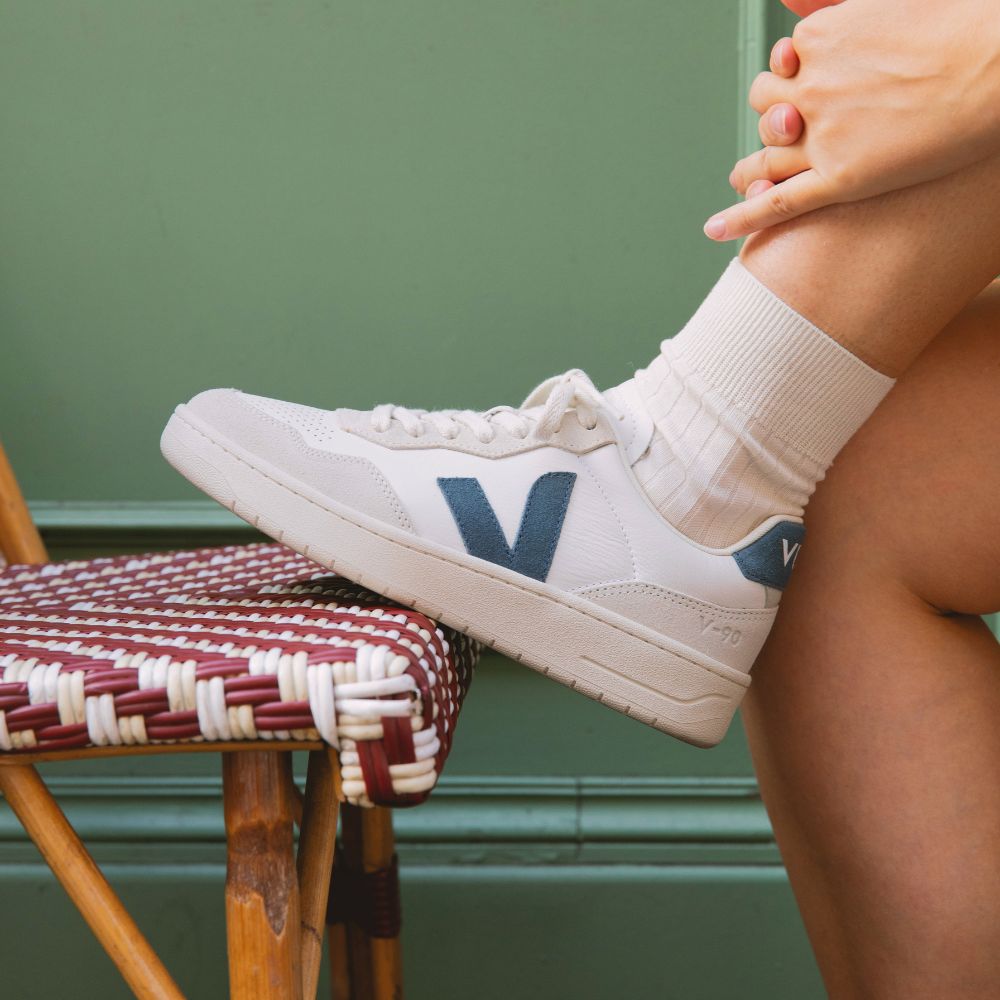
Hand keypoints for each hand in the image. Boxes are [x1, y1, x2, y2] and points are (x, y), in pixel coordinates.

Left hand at [705, 0, 999, 240]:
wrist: (999, 66)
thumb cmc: (963, 27)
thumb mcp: (891, 4)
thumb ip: (846, 16)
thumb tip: (822, 18)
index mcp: (821, 39)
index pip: (785, 62)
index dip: (792, 75)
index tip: (802, 81)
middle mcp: (812, 86)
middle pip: (765, 105)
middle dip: (774, 114)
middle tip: (794, 125)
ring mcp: (822, 135)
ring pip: (765, 151)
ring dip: (756, 161)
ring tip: (748, 176)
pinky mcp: (840, 178)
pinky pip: (777, 203)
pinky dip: (741, 217)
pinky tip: (713, 229)